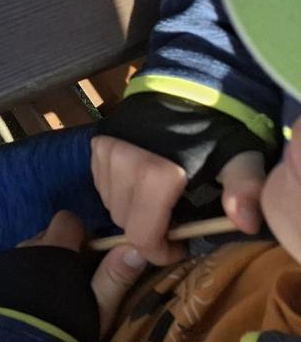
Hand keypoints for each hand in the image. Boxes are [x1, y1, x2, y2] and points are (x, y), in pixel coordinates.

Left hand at [21, 210, 147, 336]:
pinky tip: (32, 298)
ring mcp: (8, 259)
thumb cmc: (68, 325)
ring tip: (51, 293)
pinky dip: (25, 274)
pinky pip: (15, 264)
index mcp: (54, 246)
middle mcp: (27, 245)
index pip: (68, 220)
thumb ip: (115, 275)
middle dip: (62, 251)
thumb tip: (136, 249)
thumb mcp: (99, 305)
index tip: (89, 259)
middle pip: (49, 235)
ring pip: (31, 250)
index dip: (81, 235)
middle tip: (73, 281)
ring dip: (42, 263)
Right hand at [90, 136, 265, 264]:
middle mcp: (120, 160)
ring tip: (160, 205)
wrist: (186, 91)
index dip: (159, 250)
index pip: (142, 231)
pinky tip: (142, 189)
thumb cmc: (215, 132)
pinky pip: (102, 189)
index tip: (180, 247)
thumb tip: (246, 223)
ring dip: (135, 214)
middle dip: (150, 232)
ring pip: (112, 207)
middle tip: (174, 226)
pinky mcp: (94, 147)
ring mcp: (103, 152)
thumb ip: (245, 189)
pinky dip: (122, 197)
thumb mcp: (241, 159)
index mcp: (153, 169)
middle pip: (126, 221)